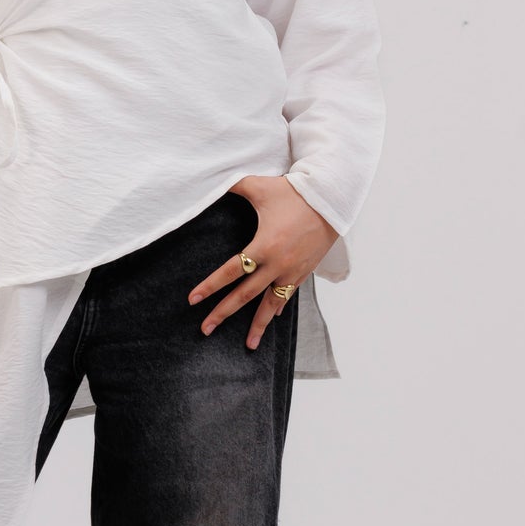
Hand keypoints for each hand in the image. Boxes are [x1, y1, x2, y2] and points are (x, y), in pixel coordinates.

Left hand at [187, 175, 338, 349]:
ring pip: (270, 305)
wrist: (331, 200)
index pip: (230, 272)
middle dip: (223, 314)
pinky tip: (271, 320)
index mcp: (263, 246)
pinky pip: (287, 295)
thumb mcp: (259, 186)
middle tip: (205, 329)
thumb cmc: (294, 192)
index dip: (210, 287)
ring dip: (258, 326)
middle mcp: (277, 264)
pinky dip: (278, 309)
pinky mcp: (303, 272)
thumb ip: (233, 185)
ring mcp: (292, 271)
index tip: (193, 300)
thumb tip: (209, 180)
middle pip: (244, 295)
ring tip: (248, 345)